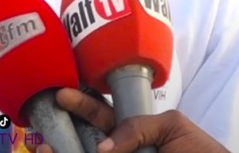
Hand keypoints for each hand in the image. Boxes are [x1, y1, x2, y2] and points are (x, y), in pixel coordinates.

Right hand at [35, 88, 229, 152]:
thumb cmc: (200, 152)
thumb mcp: (172, 127)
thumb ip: (136, 127)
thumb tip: (103, 149)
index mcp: (132, 132)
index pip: (100, 116)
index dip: (80, 105)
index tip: (61, 95)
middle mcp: (120, 149)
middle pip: (84, 140)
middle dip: (62, 135)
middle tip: (42, 136)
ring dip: (63, 152)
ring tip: (44, 150)